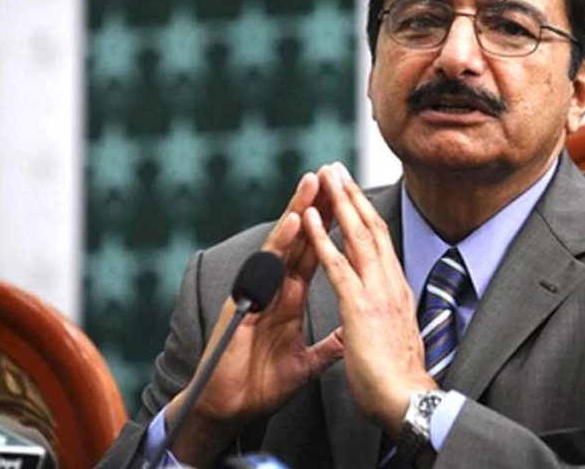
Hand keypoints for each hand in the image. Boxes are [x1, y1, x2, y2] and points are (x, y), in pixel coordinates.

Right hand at [167, 172, 344, 465]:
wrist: (230, 411)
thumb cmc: (261, 387)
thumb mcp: (307, 363)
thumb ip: (330, 345)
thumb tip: (353, 333)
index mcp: (289, 300)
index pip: (315, 255)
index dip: (330, 230)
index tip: (349, 202)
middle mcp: (274, 289)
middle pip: (299, 240)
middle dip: (314, 207)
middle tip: (331, 173)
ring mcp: (258, 292)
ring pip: (281, 245)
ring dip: (297, 212)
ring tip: (313, 184)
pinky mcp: (244, 303)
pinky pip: (264, 268)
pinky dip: (280, 246)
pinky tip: (294, 223)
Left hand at [303, 163, 437, 436]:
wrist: (405, 400)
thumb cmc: (397, 380)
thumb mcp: (390, 342)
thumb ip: (381, 324)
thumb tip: (378, 321)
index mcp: (395, 292)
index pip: (379, 243)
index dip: (364, 214)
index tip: (351, 192)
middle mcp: (390, 284)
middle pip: (371, 229)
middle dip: (352, 195)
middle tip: (337, 168)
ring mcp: (377, 293)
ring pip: (357, 237)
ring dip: (339, 203)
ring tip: (325, 176)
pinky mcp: (360, 307)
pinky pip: (337, 266)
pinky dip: (322, 239)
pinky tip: (310, 218)